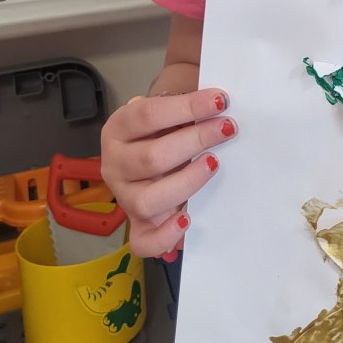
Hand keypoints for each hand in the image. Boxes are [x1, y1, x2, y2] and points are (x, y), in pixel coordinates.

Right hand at [100, 88, 235, 257]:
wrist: (153, 148)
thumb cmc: (167, 126)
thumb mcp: (170, 109)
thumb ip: (187, 105)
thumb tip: (220, 102)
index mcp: (118, 128)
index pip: (148, 115)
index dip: (186, 107)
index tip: (220, 101)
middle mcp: (115, 164)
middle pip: (151, 158)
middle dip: (195, 141)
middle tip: (227, 129)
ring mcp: (125, 197)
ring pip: (148, 200)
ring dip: (186, 182)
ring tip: (213, 163)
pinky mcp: (139, 225)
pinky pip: (145, 241)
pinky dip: (166, 235)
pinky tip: (189, 218)